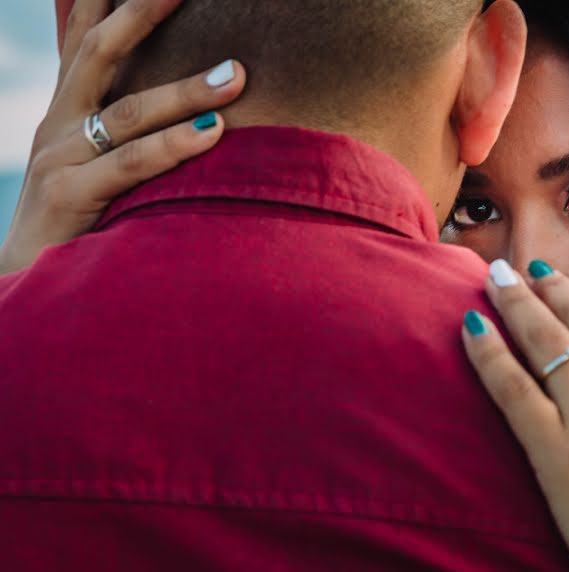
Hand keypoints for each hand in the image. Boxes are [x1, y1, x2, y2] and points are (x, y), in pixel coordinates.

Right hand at [0, 0, 246, 273]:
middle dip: (142, 15)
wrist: (25, 279)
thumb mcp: (96, 163)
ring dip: (185, 90)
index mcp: (68, 109)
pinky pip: (130, 163)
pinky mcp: (67, 195)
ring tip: (235, 75)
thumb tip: (196, 109)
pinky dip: (173, 146)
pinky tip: (214, 131)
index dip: (111, 3)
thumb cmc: (78, 220)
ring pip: (129, 111)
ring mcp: (59, 157)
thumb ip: (128, 129)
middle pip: (100, 52)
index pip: (86, 38)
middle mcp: (60, 123)